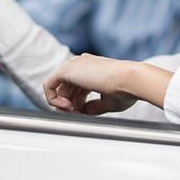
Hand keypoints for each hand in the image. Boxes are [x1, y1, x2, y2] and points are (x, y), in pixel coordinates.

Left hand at [44, 54, 171, 114]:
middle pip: (65, 87)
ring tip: (73, 114)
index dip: (77, 103)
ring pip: (56, 87)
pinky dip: (53, 99)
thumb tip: (82, 111)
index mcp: (93, 67)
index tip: (83, 113)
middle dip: (69, 105)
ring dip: (62, 104)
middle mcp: (82, 63)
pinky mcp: (66, 70)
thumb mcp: (108, 101)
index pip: (76, 86)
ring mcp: (74, 65)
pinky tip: (66, 108)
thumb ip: (92, 106)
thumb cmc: (127, 90)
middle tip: (77, 116)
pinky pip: (48, 85)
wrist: (131, 80)